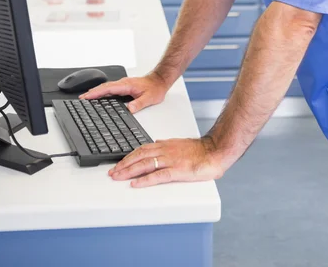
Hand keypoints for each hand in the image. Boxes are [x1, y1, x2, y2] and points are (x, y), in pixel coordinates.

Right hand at [79, 72, 167, 113]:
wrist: (160, 80)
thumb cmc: (155, 88)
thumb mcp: (149, 98)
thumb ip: (139, 104)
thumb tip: (129, 109)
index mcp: (127, 85)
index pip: (108, 89)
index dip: (97, 93)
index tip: (87, 96)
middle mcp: (123, 83)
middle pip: (104, 87)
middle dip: (92, 92)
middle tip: (82, 98)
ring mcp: (123, 84)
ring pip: (107, 87)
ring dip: (96, 91)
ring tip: (87, 97)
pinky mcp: (124, 86)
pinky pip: (111, 88)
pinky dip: (103, 91)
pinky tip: (100, 96)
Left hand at [108, 136, 223, 186]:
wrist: (215, 150)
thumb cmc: (200, 150)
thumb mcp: (179, 143)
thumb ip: (166, 144)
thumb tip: (156, 143)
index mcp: (165, 145)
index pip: (141, 149)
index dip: (128, 156)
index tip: (118, 163)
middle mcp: (165, 151)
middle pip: (139, 156)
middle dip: (124, 164)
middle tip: (112, 172)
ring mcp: (171, 160)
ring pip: (145, 164)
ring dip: (129, 171)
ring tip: (118, 177)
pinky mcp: (177, 171)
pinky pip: (158, 175)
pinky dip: (145, 180)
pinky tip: (136, 184)